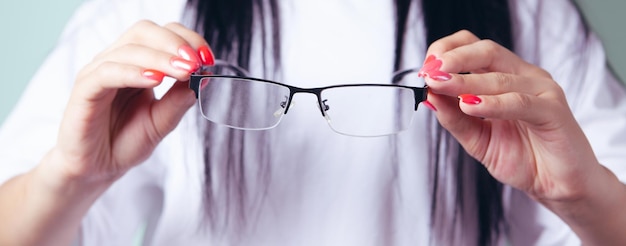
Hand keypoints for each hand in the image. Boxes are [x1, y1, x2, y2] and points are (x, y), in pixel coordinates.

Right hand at [47, 20, 212, 184]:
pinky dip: (133, 72)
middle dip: (174, 43)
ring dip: (160, 58)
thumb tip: (203, 77)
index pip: (162, 34)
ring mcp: (98, 73)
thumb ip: (179, 99)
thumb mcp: (162, 121)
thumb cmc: (124, 142)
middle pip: (143, 31)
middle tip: (195, 61)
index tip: (207, 58)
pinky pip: (107, 73)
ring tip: (183, 71)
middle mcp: (117, 62)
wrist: (96, 170)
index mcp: (137, 64)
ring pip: (128, 50)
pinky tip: (155, 80)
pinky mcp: (83, 90)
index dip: (187, 40)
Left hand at [420, 30, 601, 202]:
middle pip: (487, 52)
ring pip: (499, 78)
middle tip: (429, 72)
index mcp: (506, 76)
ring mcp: (542, 90)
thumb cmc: (522, 158)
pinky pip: (519, 102)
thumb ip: (454, 119)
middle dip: (453, 60)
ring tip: (440, 85)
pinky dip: (493, 103)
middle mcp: (525, 77)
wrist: (558, 186)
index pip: (475, 47)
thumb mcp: (477, 139)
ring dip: (464, 81)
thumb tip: (429, 96)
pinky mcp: (554, 110)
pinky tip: (470, 106)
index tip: (425, 68)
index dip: (448, 51)